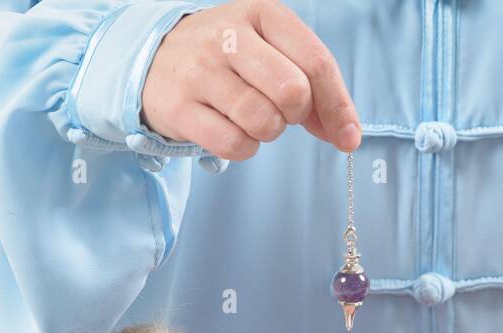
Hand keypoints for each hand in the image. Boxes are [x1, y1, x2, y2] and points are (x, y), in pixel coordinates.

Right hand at [141, 0, 361, 160]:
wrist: (154, 60)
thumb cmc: (227, 59)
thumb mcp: (269, 50)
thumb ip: (311, 84)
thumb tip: (345, 134)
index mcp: (262, 13)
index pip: (317, 63)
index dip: (338, 107)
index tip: (347, 137)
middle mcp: (228, 36)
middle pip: (292, 92)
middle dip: (296, 115)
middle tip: (281, 113)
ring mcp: (199, 70)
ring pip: (263, 121)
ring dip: (267, 132)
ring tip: (251, 116)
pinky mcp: (179, 106)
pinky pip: (234, 145)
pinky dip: (243, 148)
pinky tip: (232, 130)